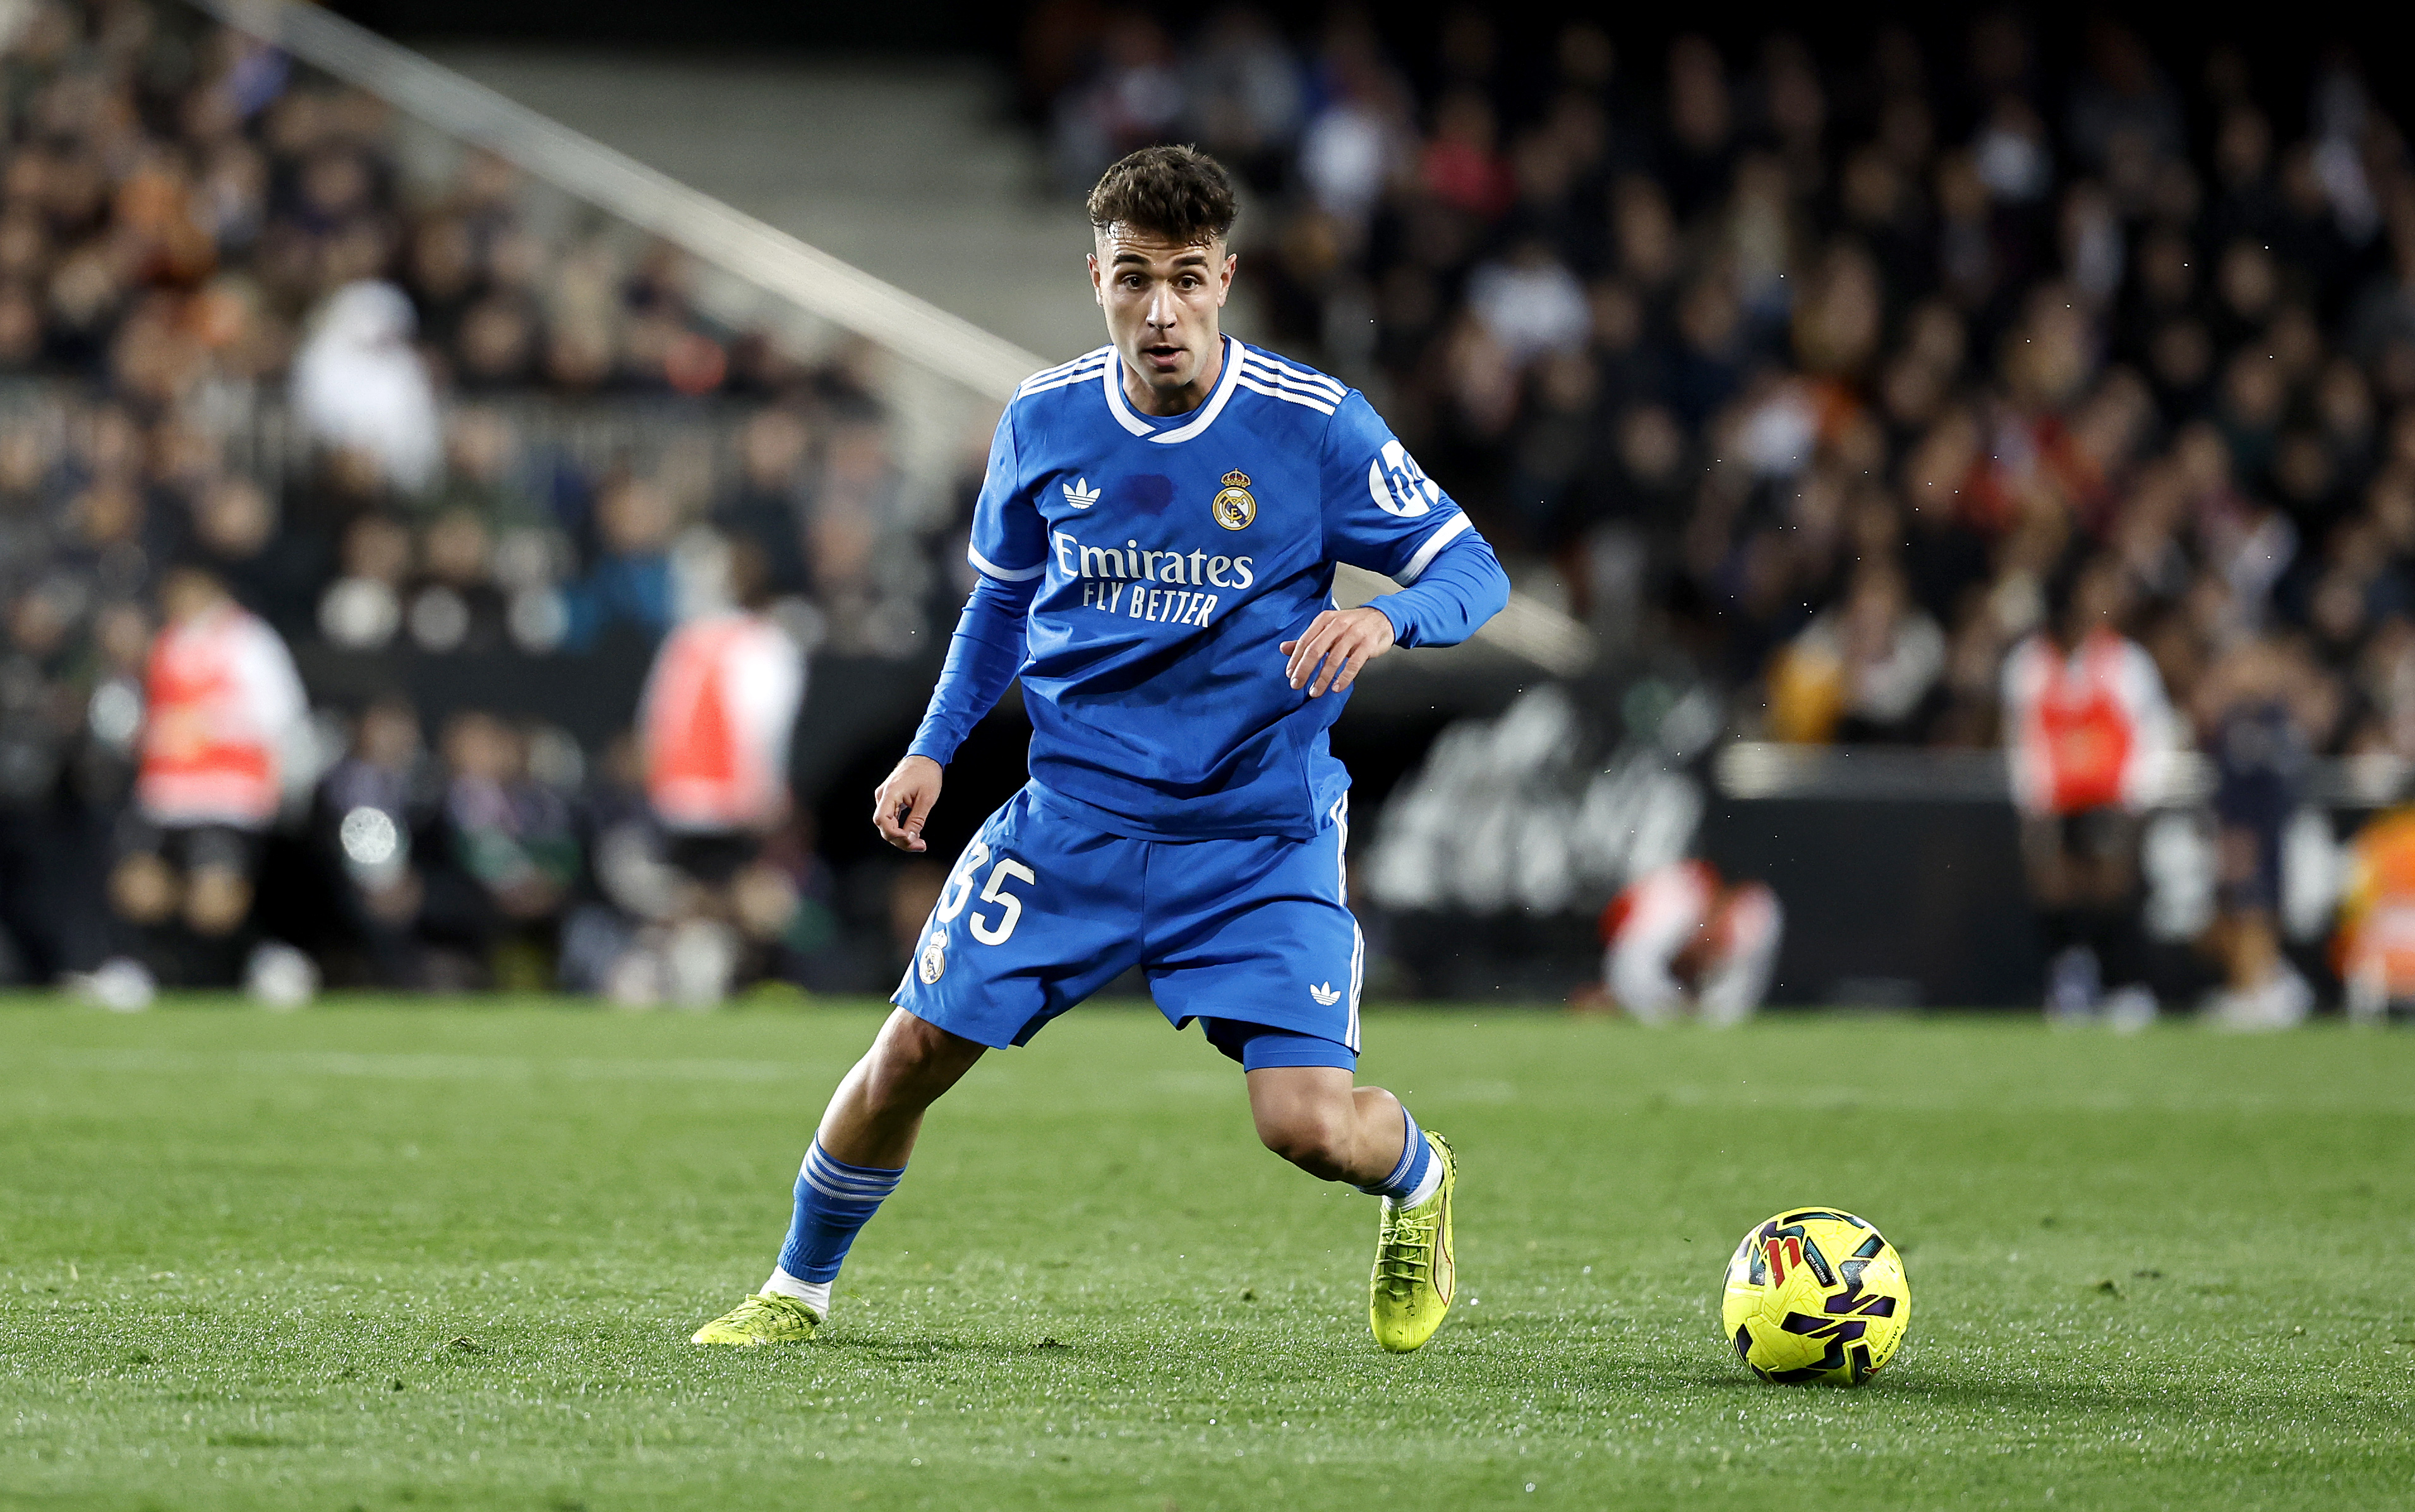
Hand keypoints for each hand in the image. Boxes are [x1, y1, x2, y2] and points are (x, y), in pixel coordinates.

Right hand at [872, 755, 943, 851]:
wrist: (926, 756)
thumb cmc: (927, 772)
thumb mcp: (926, 799)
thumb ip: (916, 821)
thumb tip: (910, 838)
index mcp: (890, 793)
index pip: (882, 821)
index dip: (894, 835)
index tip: (910, 840)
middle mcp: (883, 795)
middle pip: (884, 826)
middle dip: (900, 839)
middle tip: (919, 845)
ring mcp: (885, 797)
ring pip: (887, 824)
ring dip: (900, 835)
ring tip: (917, 842)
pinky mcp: (890, 798)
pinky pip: (891, 818)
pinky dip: (900, 827)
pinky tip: (910, 833)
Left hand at [1281, 606, 1396, 696]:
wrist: (1382, 618)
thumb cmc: (1353, 625)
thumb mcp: (1328, 628)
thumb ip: (1307, 639)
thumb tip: (1284, 649)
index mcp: (1325, 620)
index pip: (1305, 641)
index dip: (1295, 660)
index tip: (1290, 674)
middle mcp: (1338, 625)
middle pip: (1315, 650)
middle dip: (1304, 670)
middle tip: (1297, 685)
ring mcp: (1353, 634)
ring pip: (1333, 659)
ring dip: (1323, 678)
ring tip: (1316, 691)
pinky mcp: (1367, 644)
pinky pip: (1353, 664)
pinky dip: (1344, 678)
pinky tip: (1337, 687)